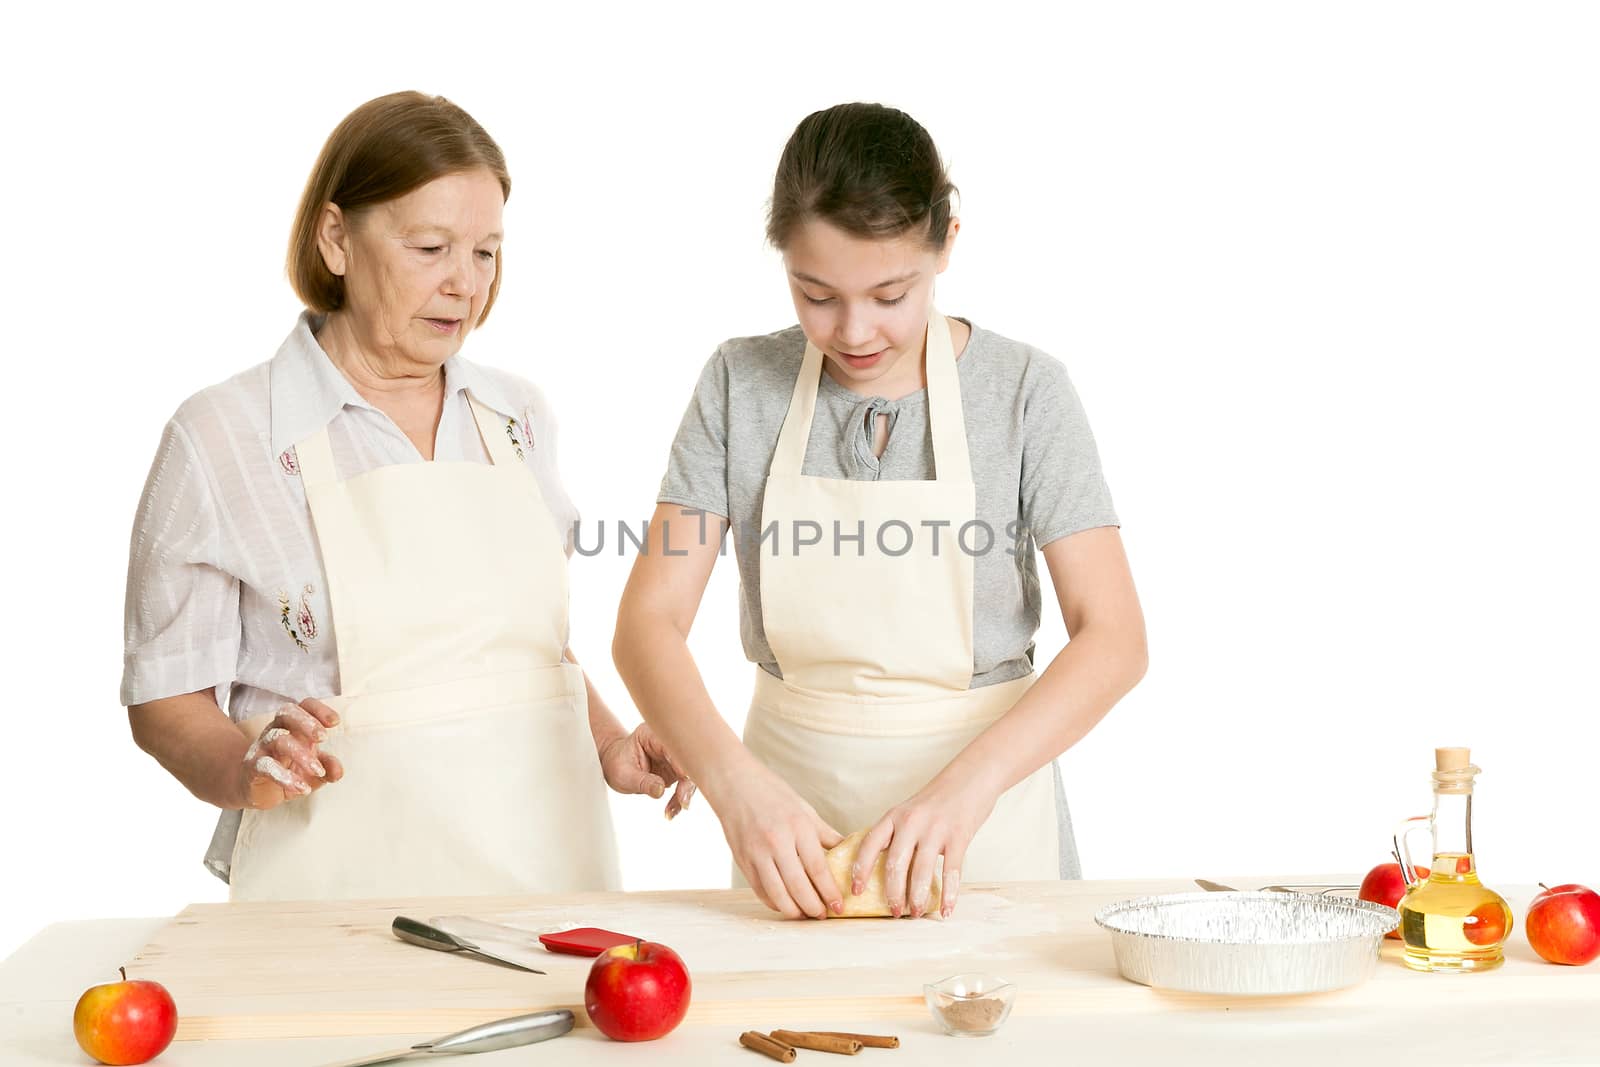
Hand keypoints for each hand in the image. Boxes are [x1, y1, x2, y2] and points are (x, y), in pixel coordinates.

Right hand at [239, 699, 343, 809]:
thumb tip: (338, 771)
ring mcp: (262, 747)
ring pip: (278, 739)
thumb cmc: (288, 772)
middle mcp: (276, 731)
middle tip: (324, 738)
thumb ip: (328, 769)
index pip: (303, 706)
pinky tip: (302, 788)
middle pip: (287, 713)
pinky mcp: (252, 767)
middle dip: (307, 722)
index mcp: (293, 726)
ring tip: (319, 771)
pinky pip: (266, 766)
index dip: (318, 709)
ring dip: (302, 755)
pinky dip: (285, 777)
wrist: (255, 790)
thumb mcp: (313, 772)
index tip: (335, 722)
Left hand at [598, 723, 696, 818]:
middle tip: (682, 802)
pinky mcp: (674, 771)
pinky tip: (671, 811)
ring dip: (683, 795)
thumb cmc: (616, 764)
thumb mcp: (624, 775)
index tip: (684, 779)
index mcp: (652, 736)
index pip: (673, 747)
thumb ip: (643, 782)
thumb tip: (660, 790)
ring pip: (688, 775)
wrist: (614, 765)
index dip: (681, 763)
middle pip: (686, 762)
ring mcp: (672, 758)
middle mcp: (666, 745)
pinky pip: (683, 785)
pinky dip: (679, 799)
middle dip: (686, 783)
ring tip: (670, 812)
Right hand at [713, 760, 844, 919]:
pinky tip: (785, 904)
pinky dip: (774, 902)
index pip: (818, 868)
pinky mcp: (742, 860)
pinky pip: (760, 890)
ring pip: (777, 894)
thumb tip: (847, 851)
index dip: (830, 892)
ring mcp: (756, 853)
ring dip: (794, 910)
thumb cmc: (772, 793)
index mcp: (798, 827)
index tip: (839, 906)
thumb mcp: (804, 809)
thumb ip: (825, 834)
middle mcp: (777, 841)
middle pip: (799, 886)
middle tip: (823, 915)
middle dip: (813, 907)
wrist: (734, 783)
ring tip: (805, 915)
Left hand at [852, 778, 997, 919]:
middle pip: (895, 863)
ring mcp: (935, 829)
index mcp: (895, 816)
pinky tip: (945, 910)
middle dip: (892, 893)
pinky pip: (951, 872)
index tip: (856, 890)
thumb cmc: (938, 800)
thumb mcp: (909, 811)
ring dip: (917, 897)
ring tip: (915, 913)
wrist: (972, 777)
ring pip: (921, 871)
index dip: (860, 869)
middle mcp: (911, 821)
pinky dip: (948, 895)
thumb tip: (881, 869)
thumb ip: (896, 834)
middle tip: (893, 912)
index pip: (870, 844)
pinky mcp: (959, 836)